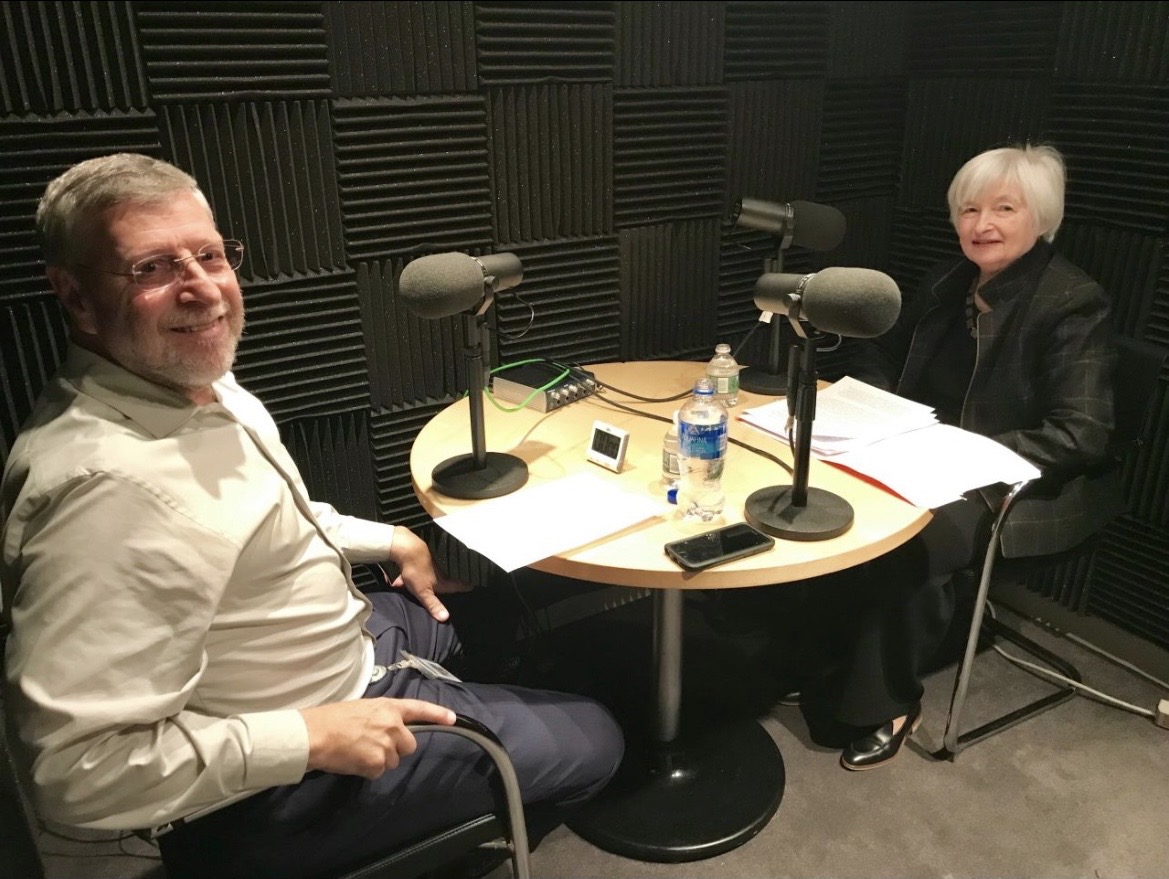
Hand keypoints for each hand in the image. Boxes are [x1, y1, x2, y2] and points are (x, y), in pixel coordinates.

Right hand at [299, 697, 455, 778]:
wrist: (314, 734)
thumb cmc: (331, 718)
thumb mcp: (362, 709)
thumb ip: (380, 717)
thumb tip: (386, 729)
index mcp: (388, 707)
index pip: (419, 708)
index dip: (437, 714)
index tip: (452, 718)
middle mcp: (393, 725)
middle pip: (409, 745)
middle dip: (396, 749)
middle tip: (374, 746)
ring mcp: (386, 745)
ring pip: (393, 761)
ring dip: (380, 761)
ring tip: (358, 752)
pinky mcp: (377, 763)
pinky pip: (378, 772)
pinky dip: (367, 770)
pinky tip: (353, 761)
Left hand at [383, 527, 470, 621]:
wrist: (406, 549)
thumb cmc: (417, 571)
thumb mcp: (423, 592)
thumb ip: (433, 605)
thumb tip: (445, 618)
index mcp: (443, 580)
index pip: (459, 585)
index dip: (467, 587)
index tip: (473, 587)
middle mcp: (440, 571)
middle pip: (448, 580)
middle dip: (450, 584)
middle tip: (459, 585)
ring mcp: (431, 564)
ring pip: (431, 574)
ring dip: (424, 581)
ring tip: (415, 586)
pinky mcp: (421, 558)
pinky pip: (418, 570)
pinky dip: (410, 576)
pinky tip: (397, 581)